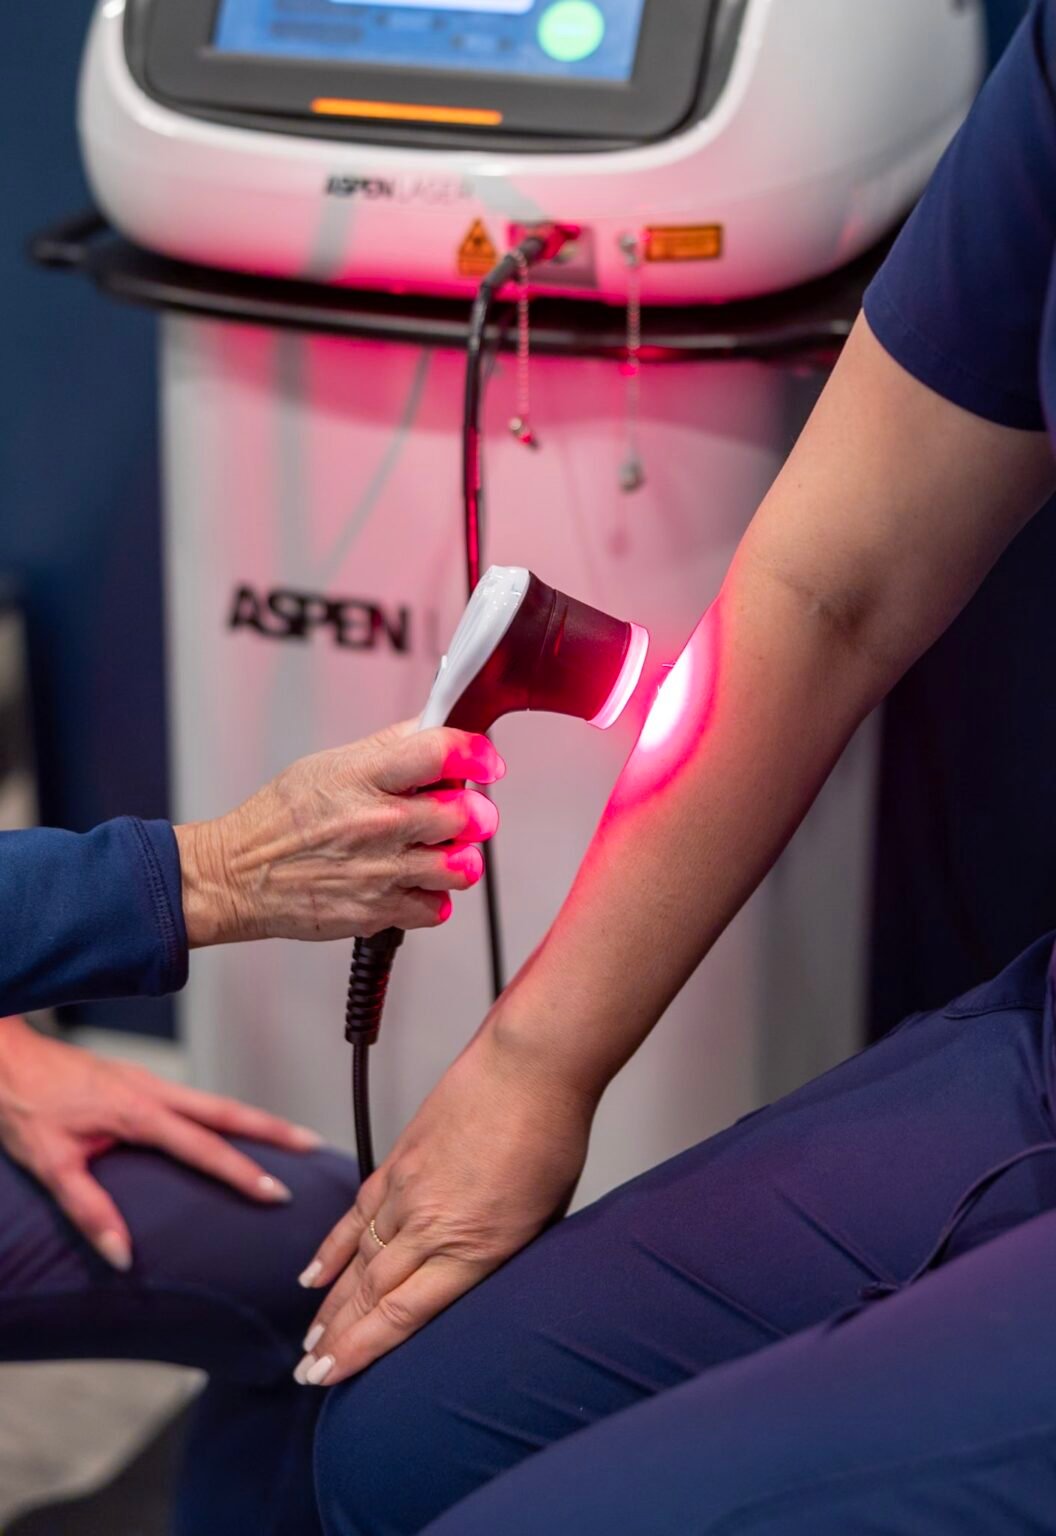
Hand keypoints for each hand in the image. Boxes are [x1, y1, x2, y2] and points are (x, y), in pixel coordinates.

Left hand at [0, 1015, 322, 1270]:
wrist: (5, 1057)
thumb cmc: (23, 1106)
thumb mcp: (50, 1164)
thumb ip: (89, 1211)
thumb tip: (123, 1256)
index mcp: (138, 1113)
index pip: (203, 1146)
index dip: (242, 1171)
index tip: (276, 1191)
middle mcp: (154, 1092)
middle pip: (228, 1110)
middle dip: (273, 1129)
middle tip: (312, 1145)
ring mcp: (151, 1083)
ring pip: (216, 1101)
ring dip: (255, 1119)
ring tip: (291, 1139)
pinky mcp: (141, 1083)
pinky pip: (197, 1099)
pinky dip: (227, 1114)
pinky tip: (233, 1129)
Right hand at [175, 722, 504, 946]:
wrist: (236, 876)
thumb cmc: (278, 820)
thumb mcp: (328, 765)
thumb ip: (387, 747)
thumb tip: (432, 726)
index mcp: (364, 777)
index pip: (439, 752)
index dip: (476, 753)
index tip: (485, 762)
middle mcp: (377, 823)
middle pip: (466, 814)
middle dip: (475, 812)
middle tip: (463, 813)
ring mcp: (381, 871)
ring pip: (463, 866)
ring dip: (460, 858)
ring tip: (440, 851)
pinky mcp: (379, 911)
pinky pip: (438, 908)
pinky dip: (433, 898)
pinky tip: (413, 883)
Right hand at [293, 1027, 594, 1386]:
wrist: (530, 1066)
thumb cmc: (551, 1138)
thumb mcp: (544, 1218)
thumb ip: (502, 1255)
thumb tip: (477, 1282)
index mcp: (475, 1248)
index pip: (401, 1314)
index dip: (361, 1350)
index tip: (330, 1376)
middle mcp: (432, 1223)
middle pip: (371, 1291)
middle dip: (337, 1337)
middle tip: (310, 1371)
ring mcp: (409, 1189)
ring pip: (358, 1257)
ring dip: (331, 1301)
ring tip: (311, 1337)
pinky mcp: (399, 1159)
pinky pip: (356, 1212)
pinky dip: (332, 1246)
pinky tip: (313, 1274)